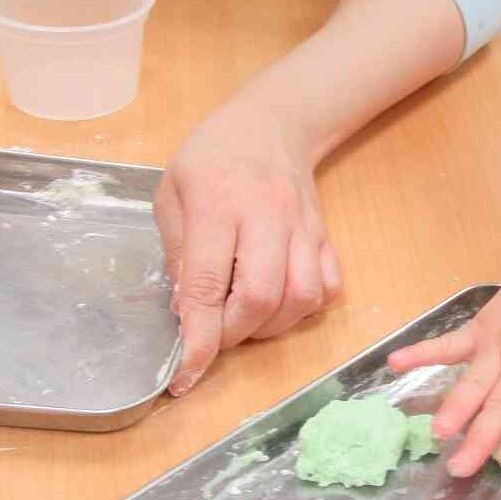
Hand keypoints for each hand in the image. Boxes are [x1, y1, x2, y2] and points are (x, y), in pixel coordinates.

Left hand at [155, 92, 340, 395]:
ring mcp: (303, 226)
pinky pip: (328, 287)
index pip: (206, 282)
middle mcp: (267, 215)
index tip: (185, 375)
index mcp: (217, 203)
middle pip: (262, 296)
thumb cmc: (212, 158)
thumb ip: (176, 252)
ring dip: (271, 326)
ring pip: (302, 297)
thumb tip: (185, 311)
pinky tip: (280, 302)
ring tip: (246, 319)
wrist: (272, 124)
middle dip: (235, 334)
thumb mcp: (171, 193)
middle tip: (214, 336)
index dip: (197, 336)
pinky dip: (305, 309)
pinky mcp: (325, 236)